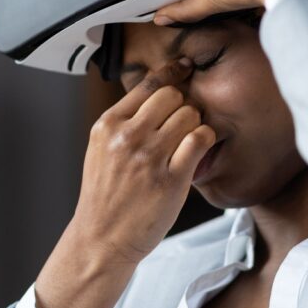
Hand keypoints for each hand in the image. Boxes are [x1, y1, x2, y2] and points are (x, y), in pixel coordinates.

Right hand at [66, 58, 215, 263]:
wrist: (101, 239)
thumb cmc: (106, 196)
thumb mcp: (101, 150)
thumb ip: (124, 122)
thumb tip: (157, 93)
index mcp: (108, 125)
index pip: (149, 84)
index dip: (173, 73)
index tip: (186, 68)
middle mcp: (127, 136)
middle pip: (172, 95)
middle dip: (183, 105)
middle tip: (182, 124)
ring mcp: (149, 157)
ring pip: (189, 114)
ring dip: (195, 124)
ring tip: (187, 142)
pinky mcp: (171, 179)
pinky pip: (200, 140)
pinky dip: (205, 140)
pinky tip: (198, 151)